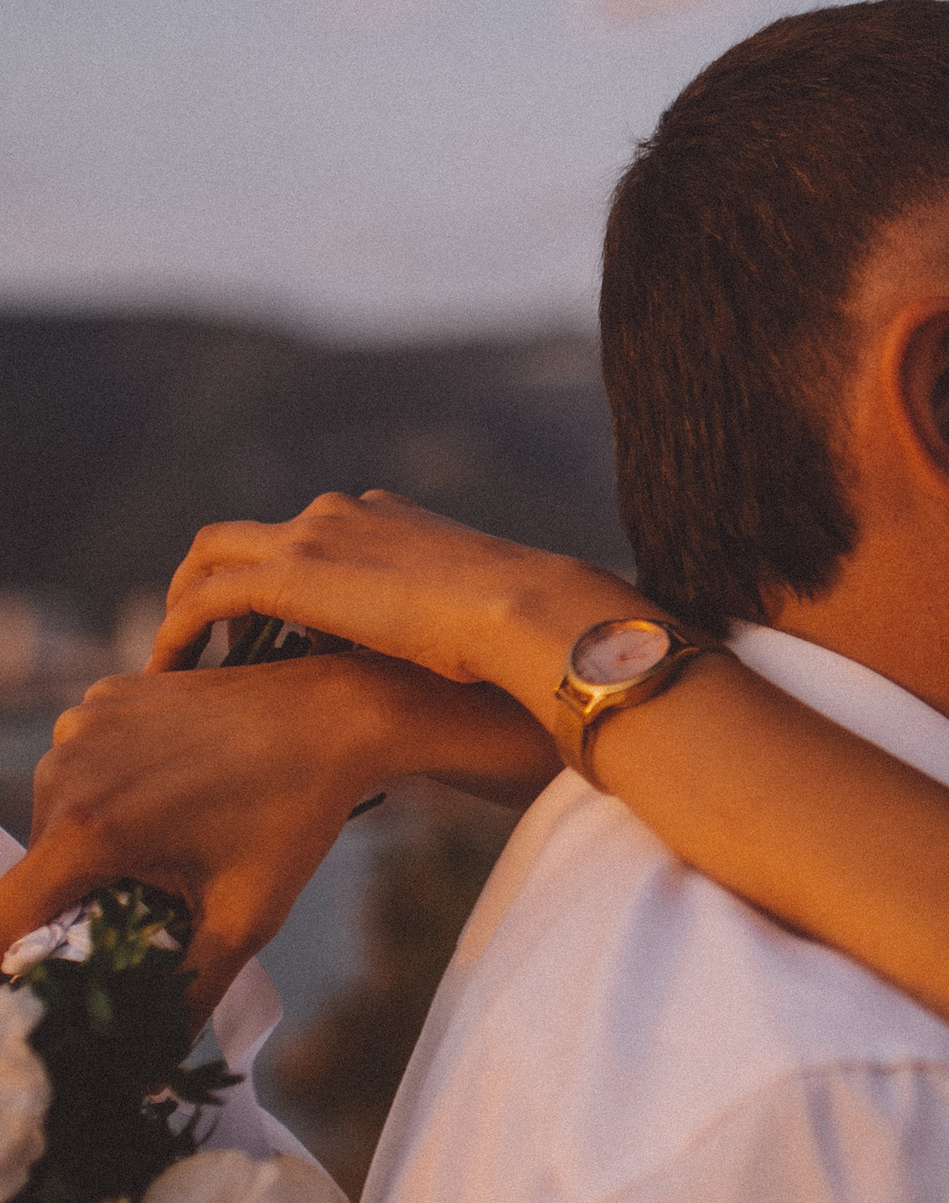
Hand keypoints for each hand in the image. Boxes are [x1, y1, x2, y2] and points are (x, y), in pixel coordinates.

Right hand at [2, 662, 372, 1009]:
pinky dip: (113, 789)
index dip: (9, 963)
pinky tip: (174, 790)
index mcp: (88, 828)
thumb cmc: (294, 816)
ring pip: (61, 817)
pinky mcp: (105, 697)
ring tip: (175, 840)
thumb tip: (148, 1072)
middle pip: (40, 869)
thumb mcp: (242, 920)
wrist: (335, 714)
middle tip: (150, 904)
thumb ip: (185, 996)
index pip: (4, 917)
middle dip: (79, 901)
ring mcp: (83, 724)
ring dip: (98, 844)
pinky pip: (85, 765)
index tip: (28, 990)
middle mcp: (67, 768)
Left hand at [153, 493, 623, 718]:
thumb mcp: (464, 628)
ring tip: (176, 657)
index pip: (310, 536)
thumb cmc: (516, 635)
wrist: (524, 611)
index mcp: (387, 517)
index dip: (281, 580)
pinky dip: (179, 629)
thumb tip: (430, 689)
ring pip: (213, 554)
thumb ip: (427, 637)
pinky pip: (207, 596)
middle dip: (216, 581)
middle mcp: (342, 513)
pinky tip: (171, 669)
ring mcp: (314, 535)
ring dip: (186, 601)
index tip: (270, 633)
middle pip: (250, 537)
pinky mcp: (292, 573)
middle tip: (204, 638)